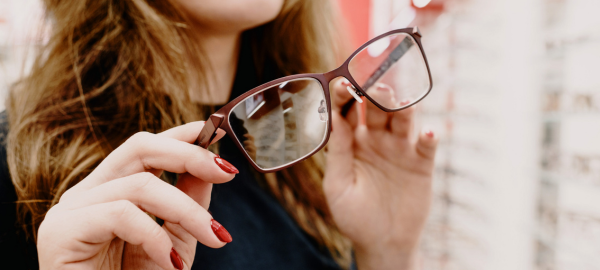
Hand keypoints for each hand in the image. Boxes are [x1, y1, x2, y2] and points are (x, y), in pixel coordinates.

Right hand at [37, 122, 235, 269]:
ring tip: (214, 237)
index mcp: (110, 193)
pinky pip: (120, 215)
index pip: (144, 149)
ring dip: (187, 210)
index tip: (216, 130)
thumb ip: (188, 203)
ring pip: (139, 184)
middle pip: (138, 148)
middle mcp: (87, 194)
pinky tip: (170, 263)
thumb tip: (212, 167)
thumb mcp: (174, 242)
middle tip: (227, 171)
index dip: (181, 135)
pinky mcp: (62, 232)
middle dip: (189, 155)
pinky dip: (154, 237)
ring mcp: (71, 210)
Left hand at [324, 79, 437, 268]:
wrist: (383, 243)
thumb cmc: (354, 216)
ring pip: (403, 120)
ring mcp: (400, 148)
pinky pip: (427, 146)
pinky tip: (427, 134)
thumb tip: (335, 118)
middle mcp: (377, 139)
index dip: (346, 96)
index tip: (344, 84)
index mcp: (352, 142)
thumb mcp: (338, 186)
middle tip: (375, 86)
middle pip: (377, 110)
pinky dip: (429, 137)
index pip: (348, 111)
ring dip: (403, 109)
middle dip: (375, 95)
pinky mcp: (421, 163)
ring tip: (401, 103)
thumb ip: (338, 152)